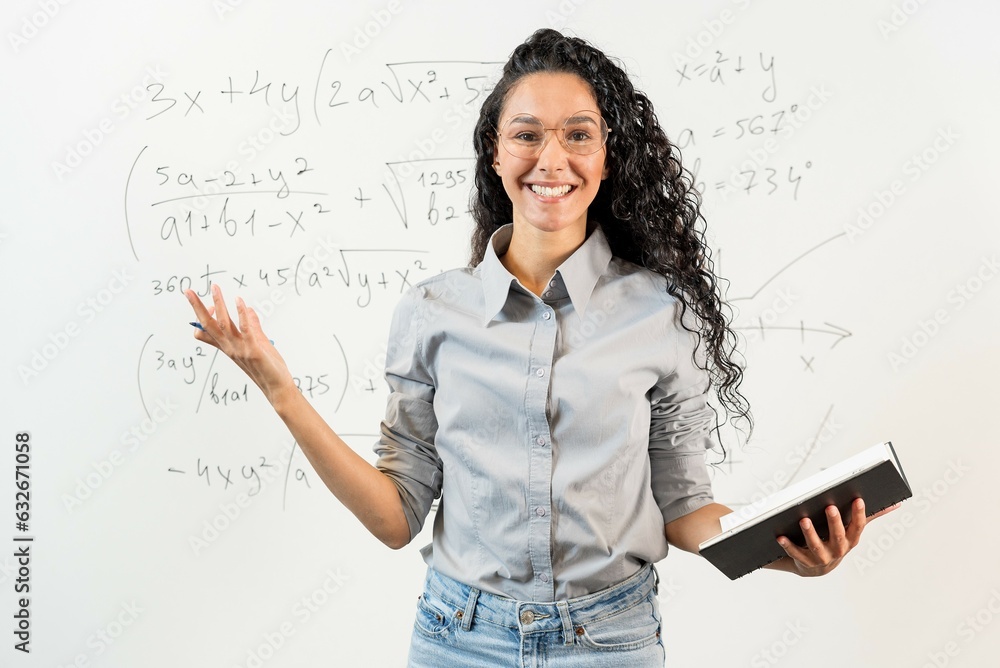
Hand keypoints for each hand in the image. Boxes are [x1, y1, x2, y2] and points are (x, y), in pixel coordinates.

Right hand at [184, 284, 295, 405]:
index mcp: (228, 347)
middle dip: (196, 307)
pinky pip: (245, 329)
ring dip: (218, 304)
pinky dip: (241, 314)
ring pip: (223, 324)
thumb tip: (248, 308)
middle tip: (188, 291)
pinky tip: (240, 301)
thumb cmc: (267, 367)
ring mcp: (240, 349)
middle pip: (207, 326)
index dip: (203, 318)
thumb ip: (253, 327)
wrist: (277, 387)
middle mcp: (229, 348)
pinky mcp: (253, 350)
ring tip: (215, 287)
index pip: (204, 333)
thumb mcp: (259, 343)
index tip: (209, 304)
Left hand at [775, 499, 899, 576]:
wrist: (816, 568)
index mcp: (851, 540)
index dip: (858, 514)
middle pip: (838, 536)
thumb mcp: (853, 529)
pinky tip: (780, 536)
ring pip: (816, 545)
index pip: (858, 526)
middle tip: (830, 506)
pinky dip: (788, 545)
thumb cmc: (836, 540)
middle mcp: (839, 550)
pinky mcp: (805, 563)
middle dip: (834, 522)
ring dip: (810, 533)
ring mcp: (822, 558)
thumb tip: (895, 503)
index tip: (858, 499)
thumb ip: (871, 516)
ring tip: (804, 519)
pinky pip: (795, 554)